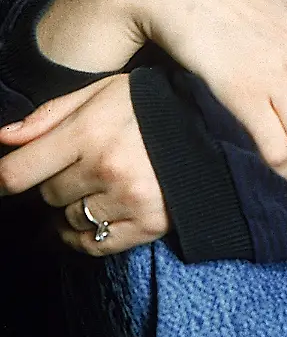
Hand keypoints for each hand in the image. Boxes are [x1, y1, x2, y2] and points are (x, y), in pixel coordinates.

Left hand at [0, 76, 169, 254]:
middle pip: (46, 195)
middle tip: (81, 164)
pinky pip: (94, 245)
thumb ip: (50, 115)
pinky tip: (100, 213)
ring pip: (68, 220)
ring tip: (98, 184)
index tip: (7, 179)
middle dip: (55, 180)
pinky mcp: (147, 224)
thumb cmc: (153, 103)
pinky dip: (88, 235)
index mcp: (89, 131)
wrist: (215, 126)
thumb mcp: (103, 91)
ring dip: (74, 207)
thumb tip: (3, 139)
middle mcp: (105, 168)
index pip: (17, 173)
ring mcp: (127, 199)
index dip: (4, 178)